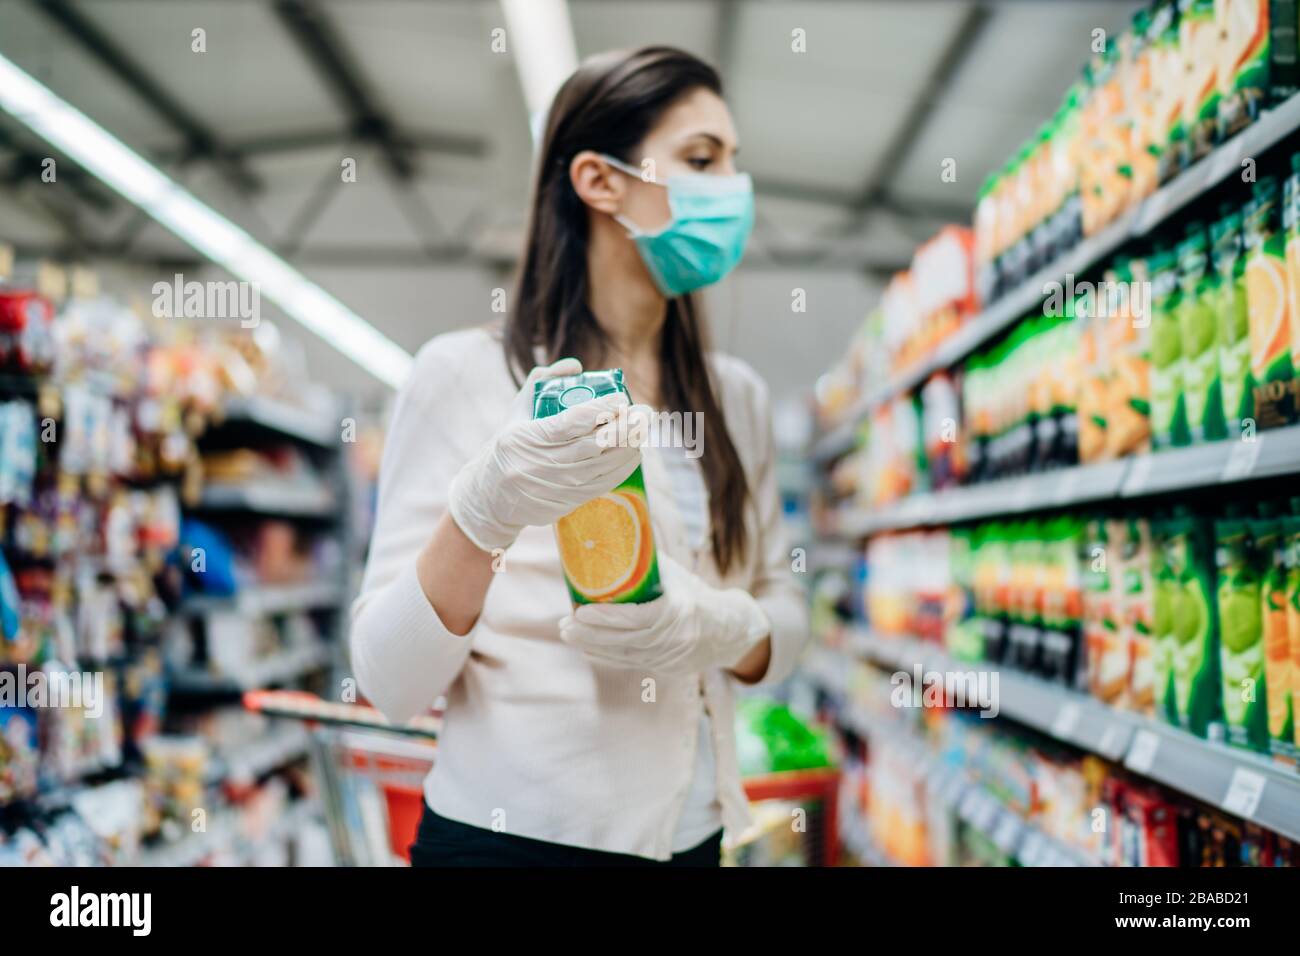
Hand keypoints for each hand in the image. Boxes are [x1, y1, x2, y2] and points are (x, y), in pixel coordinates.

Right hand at [448, 359, 646, 551]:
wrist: (490, 499)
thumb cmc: (507, 448)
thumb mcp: (516, 411)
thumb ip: (543, 382)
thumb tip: (576, 366)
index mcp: (527, 437)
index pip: (571, 422)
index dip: (600, 409)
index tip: (621, 398)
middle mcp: (542, 463)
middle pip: (594, 445)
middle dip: (625, 426)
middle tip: (645, 411)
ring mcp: (556, 486)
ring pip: (603, 466)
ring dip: (630, 446)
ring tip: (644, 428)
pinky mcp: (567, 502)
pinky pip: (602, 484)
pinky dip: (622, 468)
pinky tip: (634, 452)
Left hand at [558, 554, 769, 674]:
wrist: (728, 631)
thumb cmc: (697, 595)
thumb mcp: (677, 576)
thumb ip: (646, 563)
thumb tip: (612, 536)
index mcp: (679, 612)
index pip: (637, 619)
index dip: (607, 617)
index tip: (582, 610)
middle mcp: (674, 639)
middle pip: (625, 641)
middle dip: (591, 634)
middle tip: (565, 624)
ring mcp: (669, 658)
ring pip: (624, 654)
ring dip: (592, 645)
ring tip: (568, 632)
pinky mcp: (664, 669)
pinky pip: (630, 663)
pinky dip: (606, 656)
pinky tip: (587, 648)